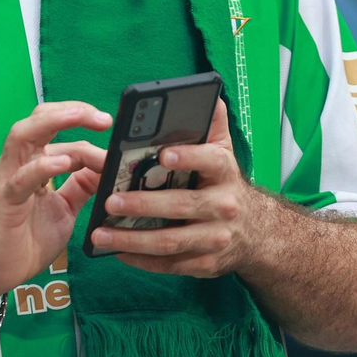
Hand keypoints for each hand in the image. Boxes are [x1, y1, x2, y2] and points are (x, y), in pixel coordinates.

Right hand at [0, 101, 110, 305]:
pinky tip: (63, 162)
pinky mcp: (5, 202)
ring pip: (23, 135)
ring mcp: (9, 180)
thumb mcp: (64, 209)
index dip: (94, 144)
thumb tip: (106, 170)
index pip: (65, 139)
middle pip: (39, 120)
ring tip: (81, 116)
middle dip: (71, 111)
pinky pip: (21, 178)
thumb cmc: (24, 238)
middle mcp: (20, 164)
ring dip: (53, 121)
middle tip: (103, 118)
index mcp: (35, 164)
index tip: (120, 152)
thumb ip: (80, 186)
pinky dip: (42, 166)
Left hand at [89, 100, 266, 277]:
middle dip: (143, 204)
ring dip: (132, 240)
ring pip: (171, 242)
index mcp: (225, 172)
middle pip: (182, 206)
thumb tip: (206, 92)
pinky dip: (141, 260)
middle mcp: (224, 206)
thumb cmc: (224, 183)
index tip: (163, 155)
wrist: (256, 232)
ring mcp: (215, 238)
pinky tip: (115, 251)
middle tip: (109, 201)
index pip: (211, 161)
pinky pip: (170, 264)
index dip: (189, 157)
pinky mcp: (205, 264)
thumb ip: (212, 122)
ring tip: (100, 233)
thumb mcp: (223, 150)